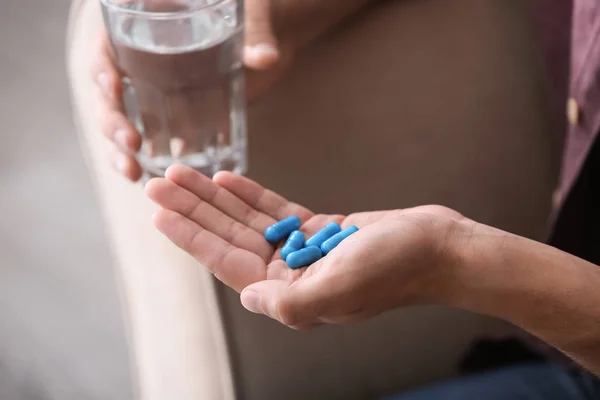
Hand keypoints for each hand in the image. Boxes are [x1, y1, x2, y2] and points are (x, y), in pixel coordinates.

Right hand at [91, 0, 370, 180]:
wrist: (270, 38)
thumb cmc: (257, 15)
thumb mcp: (256, 16)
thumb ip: (257, 33)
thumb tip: (266, 57)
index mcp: (147, 27)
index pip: (108, 47)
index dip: (103, 66)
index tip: (113, 86)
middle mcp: (142, 63)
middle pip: (109, 93)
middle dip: (113, 120)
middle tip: (131, 142)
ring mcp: (157, 94)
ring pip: (123, 122)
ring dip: (120, 148)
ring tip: (132, 172)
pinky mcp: (176, 117)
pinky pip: (152, 139)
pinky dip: (145, 159)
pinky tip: (145, 177)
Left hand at [146, 165, 469, 328]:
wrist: (439, 248)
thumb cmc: (396, 269)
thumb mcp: (341, 289)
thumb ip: (291, 302)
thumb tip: (248, 298)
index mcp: (291, 295)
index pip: (229, 262)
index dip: (192, 237)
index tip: (160, 212)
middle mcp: (292, 276)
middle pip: (231, 237)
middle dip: (195, 210)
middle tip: (160, 181)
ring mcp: (305, 252)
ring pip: (248, 221)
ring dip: (217, 198)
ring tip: (185, 173)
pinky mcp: (320, 231)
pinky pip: (276, 212)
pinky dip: (252, 196)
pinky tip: (228, 180)